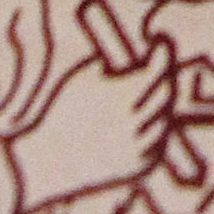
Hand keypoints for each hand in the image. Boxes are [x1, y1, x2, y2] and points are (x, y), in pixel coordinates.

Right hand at [16, 47, 176, 206]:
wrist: (47, 164)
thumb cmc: (60, 115)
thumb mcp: (78, 80)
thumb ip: (102, 64)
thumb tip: (118, 56)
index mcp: (120, 98)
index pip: (156, 71)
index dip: (162, 55)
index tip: (160, 45)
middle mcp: (133, 123)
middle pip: (165, 93)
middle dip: (165, 77)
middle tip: (159, 70)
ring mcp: (136, 147)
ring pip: (165, 120)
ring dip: (164, 105)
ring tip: (155, 94)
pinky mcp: (136, 168)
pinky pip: (158, 145)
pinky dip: (158, 131)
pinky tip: (150, 120)